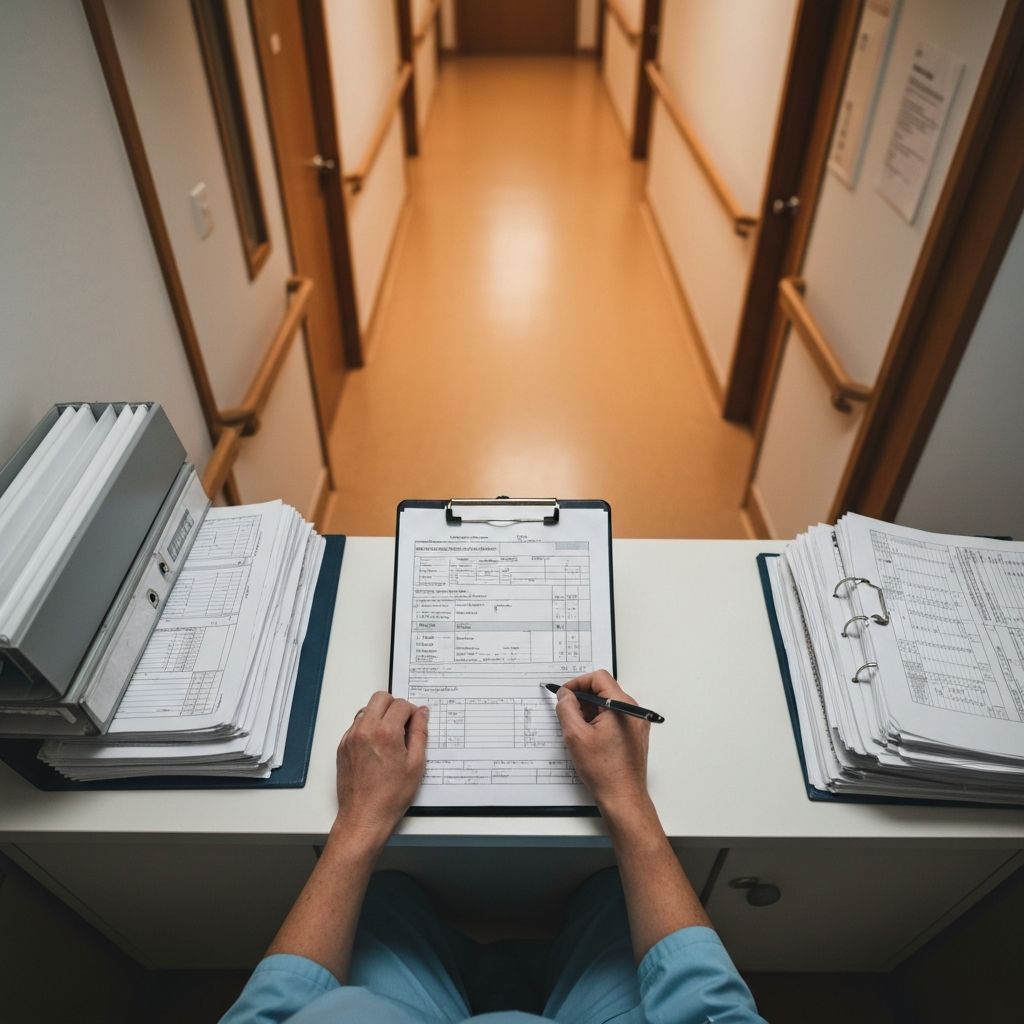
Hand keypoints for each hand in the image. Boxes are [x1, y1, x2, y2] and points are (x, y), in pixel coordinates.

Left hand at [334, 691, 427, 846]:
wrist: (364, 817)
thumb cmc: (390, 797)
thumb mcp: (415, 764)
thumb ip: (420, 733)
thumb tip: (422, 714)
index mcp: (385, 733)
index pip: (401, 704)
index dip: (412, 711)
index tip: (415, 722)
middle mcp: (365, 730)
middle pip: (380, 698)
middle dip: (394, 706)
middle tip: (403, 724)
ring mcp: (351, 738)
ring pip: (366, 710)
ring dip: (380, 716)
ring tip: (390, 737)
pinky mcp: (342, 747)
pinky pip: (356, 725)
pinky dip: (368, 728)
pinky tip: (377, 747)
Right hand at [555, 670, 650, 814]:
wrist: (623, 798)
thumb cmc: (604, 771)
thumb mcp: (575, 735)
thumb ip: (567, 708)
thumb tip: (564, 694)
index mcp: (622, 706)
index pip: (598, 678)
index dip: (578, 683)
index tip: (564, 695)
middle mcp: (633, 711)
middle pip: (603, 690)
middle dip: (582, 699)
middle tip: (568, 714)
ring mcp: (635, 723)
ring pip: (607, 705)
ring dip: (589, 712)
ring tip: (578, 731)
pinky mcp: (634, 734)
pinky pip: (613, 718)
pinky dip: (598, 721)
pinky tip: (588, 738)